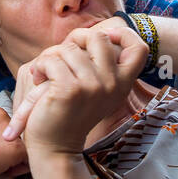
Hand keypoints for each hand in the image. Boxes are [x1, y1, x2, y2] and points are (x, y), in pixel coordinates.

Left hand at [4, 25, 146, 156]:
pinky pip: (51, 60)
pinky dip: (40, 67)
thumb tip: (104, 31)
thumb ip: (99, 64)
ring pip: (68, 48)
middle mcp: (112, 84)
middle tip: (61, 57)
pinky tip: (38, 80)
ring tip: (45, 75)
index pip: (139, 49)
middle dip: (73, 41)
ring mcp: (93, 86)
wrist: (55, 147)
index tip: (104, 37)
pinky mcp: (70, 89)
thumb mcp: (93, 89)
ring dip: (50, 58)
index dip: (124, 35)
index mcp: (122, 83)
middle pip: (97, 37)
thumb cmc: (68, 113)